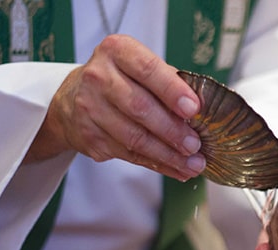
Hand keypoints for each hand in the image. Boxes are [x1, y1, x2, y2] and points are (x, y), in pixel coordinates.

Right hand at [28, 35, 204, 180]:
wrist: (73, 98)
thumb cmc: (120, 80)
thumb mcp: (141, 69)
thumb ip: (170, 83)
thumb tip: (203, 111)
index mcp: (117, 52)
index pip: (148, 69)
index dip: (172, 90)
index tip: (193, 109)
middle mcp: (99, 77)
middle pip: (140, 108)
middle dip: (172, 130)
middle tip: (195, 145)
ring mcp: (90, 108)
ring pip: (134, 137)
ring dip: (168, 154)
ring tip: (192, 163)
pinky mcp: (89, 137)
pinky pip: (129, 155)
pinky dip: (157, 164)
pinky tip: (177, 169)